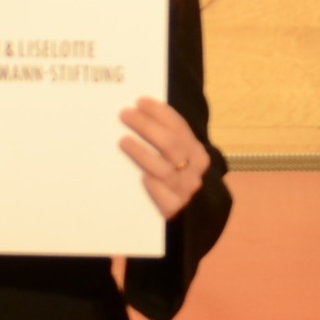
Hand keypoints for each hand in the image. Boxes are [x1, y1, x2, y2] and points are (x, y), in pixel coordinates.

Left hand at [119, 98, 208, 220]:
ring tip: (123, 141)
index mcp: (196, 151)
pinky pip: (165, 197)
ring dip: (142, 153)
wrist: (188, 218)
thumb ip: (163, 139)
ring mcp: (186, 190)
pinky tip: (141, 178)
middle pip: (170, 144)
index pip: (179, 127)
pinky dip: (154, 187)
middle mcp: (194, 169)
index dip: (159, 112)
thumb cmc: (174, 179)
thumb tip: (137, 112)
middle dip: (146, 126)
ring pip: (164, 169)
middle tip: (125, 115)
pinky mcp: (175, 209)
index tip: (140, 101)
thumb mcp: (175, 157)